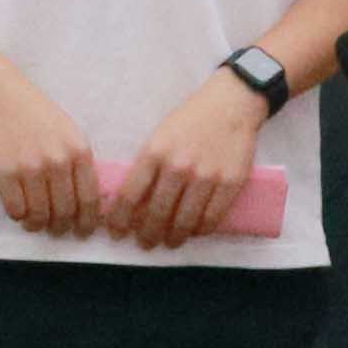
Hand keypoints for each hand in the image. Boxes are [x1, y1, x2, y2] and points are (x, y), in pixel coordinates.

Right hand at [0, 74, 108, 238]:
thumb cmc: (36, 113)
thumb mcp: (69, 132)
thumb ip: (79, 162)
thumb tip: (87, 201)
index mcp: (78, 151)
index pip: (89, 199)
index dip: (87, 222)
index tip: (82, 231)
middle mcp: (57, 162)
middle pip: (65, 211)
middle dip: (62, 227)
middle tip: (57, 230)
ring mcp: (30, 169)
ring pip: (39, 215)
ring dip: (38, 225)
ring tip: (35, 223)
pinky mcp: (4, 174)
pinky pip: (15, 210)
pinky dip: (19, 216)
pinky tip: (19, 211)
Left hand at [109, 75, 272, 247]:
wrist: (230, 104)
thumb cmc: (190, 120)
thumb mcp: (159, 136)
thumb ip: (147, 166)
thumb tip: (131, 202)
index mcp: (155, 152)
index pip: (130, 195)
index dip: (120, 219)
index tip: (117, 232)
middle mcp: (178, 166)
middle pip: (156, 214)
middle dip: (147, 235)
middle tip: (145, 243)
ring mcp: (206, 176)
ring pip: (184, 221)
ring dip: (174, 238)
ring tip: (169, 242)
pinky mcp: (230, 183)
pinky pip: (211, 218)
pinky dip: (200, 230)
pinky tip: (194, 232)